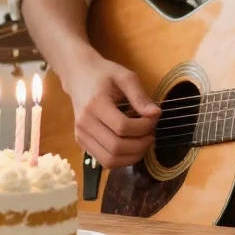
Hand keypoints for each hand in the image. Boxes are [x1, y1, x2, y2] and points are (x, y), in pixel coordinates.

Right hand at [61, 52, 160, 168]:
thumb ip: (140, 96)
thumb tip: (156, 114)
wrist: (78, 76)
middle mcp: (84, 123)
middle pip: (116, 147)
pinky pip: (103, 161)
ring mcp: (80, 135)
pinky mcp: (81, 142)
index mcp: (95, 104)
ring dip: (132, 156)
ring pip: (109, 160)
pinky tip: (130, 147)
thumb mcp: (125, 77)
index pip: (122, 127)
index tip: (154, 118)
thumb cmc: (103, 74)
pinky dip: (121, 159)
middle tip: (151, 135)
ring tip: (143, 143)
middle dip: (140, 145)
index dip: (143, 127)